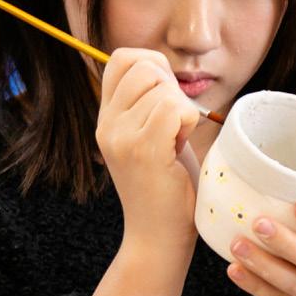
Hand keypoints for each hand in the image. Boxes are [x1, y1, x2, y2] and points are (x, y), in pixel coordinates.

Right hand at [95, 48, 200, 256]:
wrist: (157, 236)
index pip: (120, 59)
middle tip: (175, 124)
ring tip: (177, 140)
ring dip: (183, 110)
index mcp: (106, 118)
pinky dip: (189, 122)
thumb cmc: (165, 186)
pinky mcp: (144, 150)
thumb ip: (148, 103)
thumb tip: (162, 67)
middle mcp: (107, 124)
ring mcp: (121, 137)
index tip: (167, 94)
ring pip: (164, 89)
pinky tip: (182, 144)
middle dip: (172, 88)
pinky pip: (175, 109)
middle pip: (145, 68)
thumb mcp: (148, 137)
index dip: (152, 64)